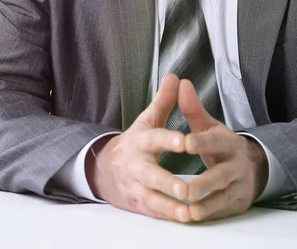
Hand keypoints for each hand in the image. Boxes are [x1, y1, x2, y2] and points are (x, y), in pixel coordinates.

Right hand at [86, 73, 191, 222]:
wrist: (108, 169)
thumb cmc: (137, 142)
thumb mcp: (148, 120)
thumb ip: (163, 101)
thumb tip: (175, 76)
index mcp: (140, 141)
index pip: (153, 139)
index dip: (167, 139)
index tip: (183, 141)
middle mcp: (136, 166)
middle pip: (149, 175)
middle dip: (166, 182)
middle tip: (184, 188)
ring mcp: (136, 187)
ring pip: (151, 199)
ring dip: (169, 207)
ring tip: (188, 212)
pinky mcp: (139, 204)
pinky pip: (153, 212)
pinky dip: (168, 217)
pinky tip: (185, 220)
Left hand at [179, 78, 268, 221]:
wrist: (252, 165)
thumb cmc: (220, 144)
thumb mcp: (208, 126)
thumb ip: (192, 108)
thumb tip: (180, 82)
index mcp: (227, 140)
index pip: (213, 141)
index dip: (199, 142)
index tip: (183, 143)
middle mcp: (236, 163)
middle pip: (220, 173)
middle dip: (203, 182)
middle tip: (182, 189)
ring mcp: (239, 183)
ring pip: (222, 194)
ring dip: (206, 202)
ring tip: (188, 208)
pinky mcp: (238, 201)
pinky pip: (223, 208)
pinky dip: (210, 213)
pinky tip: (194, 216)